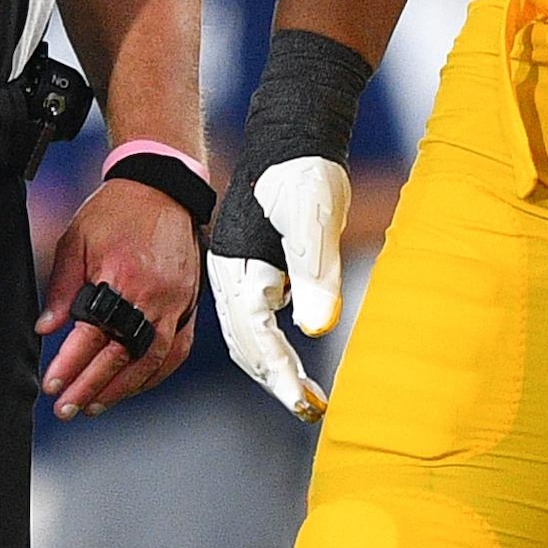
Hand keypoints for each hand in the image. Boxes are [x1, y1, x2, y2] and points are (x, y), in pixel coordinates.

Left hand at [42, 179, 203, 415]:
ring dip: (123, 388)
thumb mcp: (76, 241)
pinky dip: (155, 373)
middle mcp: (153, 295)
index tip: (53, 385)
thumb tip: (47, 329)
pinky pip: (175, 350)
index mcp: (122, 277)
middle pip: (122, 356)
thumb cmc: (118, 211)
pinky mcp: (188, 305)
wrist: (161, 189)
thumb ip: (62, 289)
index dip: (70, 365)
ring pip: (152, 360)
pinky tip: (134, 385)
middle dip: (92, 387)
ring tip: (96, 404)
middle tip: (68, 408)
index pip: (93, 335)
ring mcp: (176, 303)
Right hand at [207, 158, 348, 417]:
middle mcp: (230, 277)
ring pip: (248, 338)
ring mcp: (239, 275)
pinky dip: (274, 349)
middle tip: (311, 411)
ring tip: (308, 398)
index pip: (258, 338)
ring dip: (274, 371)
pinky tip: (296, 361)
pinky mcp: (253, 270)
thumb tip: (317, 329)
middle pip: (247, 347)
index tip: (304, 408)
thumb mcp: (316, 221)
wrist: (291, 136)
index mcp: (239, 270)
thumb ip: (317, 274)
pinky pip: (256, 323)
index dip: (282, 376)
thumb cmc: (305, 173)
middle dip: (277, 382)